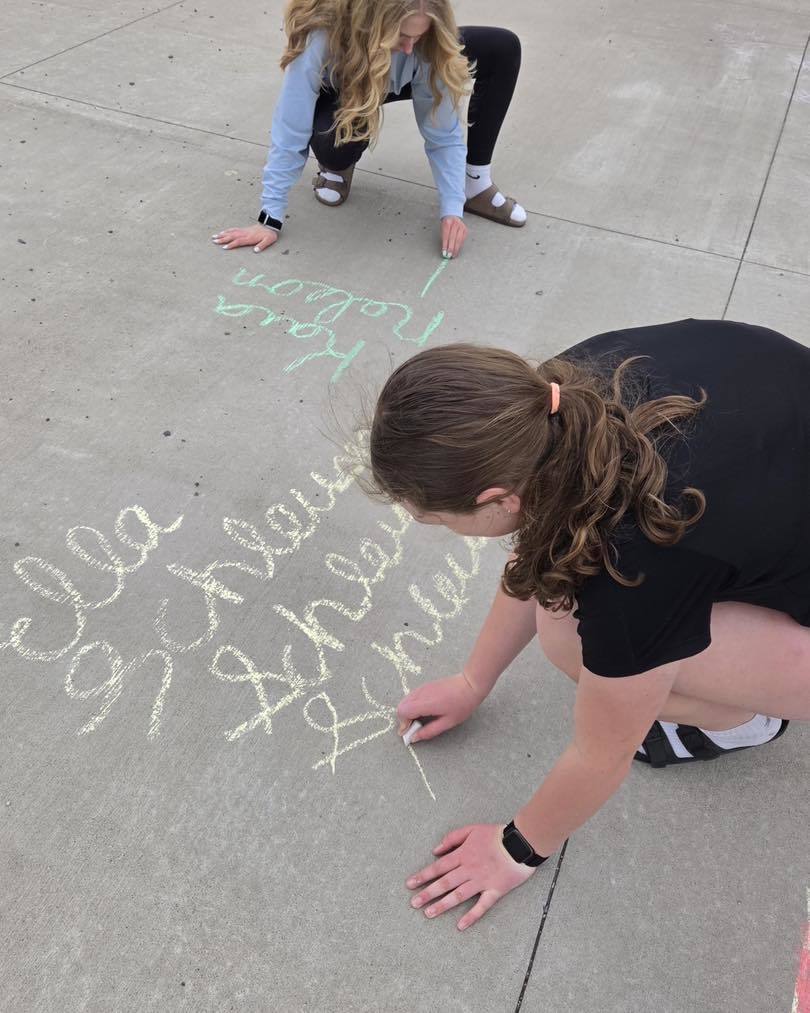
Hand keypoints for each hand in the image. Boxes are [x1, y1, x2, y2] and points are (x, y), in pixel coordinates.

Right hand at [212, 224, 278, 251]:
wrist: (269, 225)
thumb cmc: (269, 234)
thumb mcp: (268, 241)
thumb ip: (262, 245)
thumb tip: (256, 251)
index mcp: (249, 238)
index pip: (238, 241)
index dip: (231, 244)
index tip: (224, 247)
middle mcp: (244, 234)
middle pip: (231, 236)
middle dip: (222, 238)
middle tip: (214, 241)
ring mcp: (243, 231)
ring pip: (230, 232)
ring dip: (222, 234)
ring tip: (214, 236)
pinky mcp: (243, 229)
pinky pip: (233, 229)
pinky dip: (226, 231)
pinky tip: (222, 232)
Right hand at [396, 672, 484, 743]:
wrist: (469, 684)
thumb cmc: (461, 704)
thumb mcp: (447, 722)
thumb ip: (429, 731)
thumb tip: (414, 738)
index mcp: (425, 703)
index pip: (403, 712)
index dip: (403, 724)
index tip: (409, 733)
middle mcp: (420, 694)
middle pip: (401, 706)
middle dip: (404, 719)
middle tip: (415, 728)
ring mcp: (422, 688)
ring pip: (405, 701)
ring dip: (408, 712)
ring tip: (421, 720)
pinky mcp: (425, 686)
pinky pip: (412, 697)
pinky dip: (412, 706)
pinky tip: (424, 711)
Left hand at [407, 823, 535, 930]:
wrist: (521, 843)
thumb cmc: (496, 835)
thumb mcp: (472, 829)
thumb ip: (452, 838)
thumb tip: (435, 850)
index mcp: (463, 854)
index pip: (439, 867)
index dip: (423, 876)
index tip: (410, 885)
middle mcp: (469, 869)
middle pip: (445, 883)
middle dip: (428, 893)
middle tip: (414, 903)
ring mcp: (482, 881)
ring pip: (459, 895)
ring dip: (443, 905)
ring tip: (429, 914)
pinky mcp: (495, 890)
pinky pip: (482, 905)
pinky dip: (471, 916)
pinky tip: (460, 925)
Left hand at [440, 215, 467, 258]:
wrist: (453, 216)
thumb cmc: (446, 225)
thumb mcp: (442, 228)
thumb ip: (443, 238)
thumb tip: (445, 250)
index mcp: (448, 222)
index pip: (446, 235)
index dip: (445, 245)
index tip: (444, 252)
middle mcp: (455, 224)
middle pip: (453, 238)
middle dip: (451, 248)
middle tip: (449, 255)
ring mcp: (461, 227)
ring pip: (459, 240)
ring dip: (456, 249)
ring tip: (453, 255)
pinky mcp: (465, 230)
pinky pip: (462, 240)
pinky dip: (459, 246)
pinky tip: (457, 251)